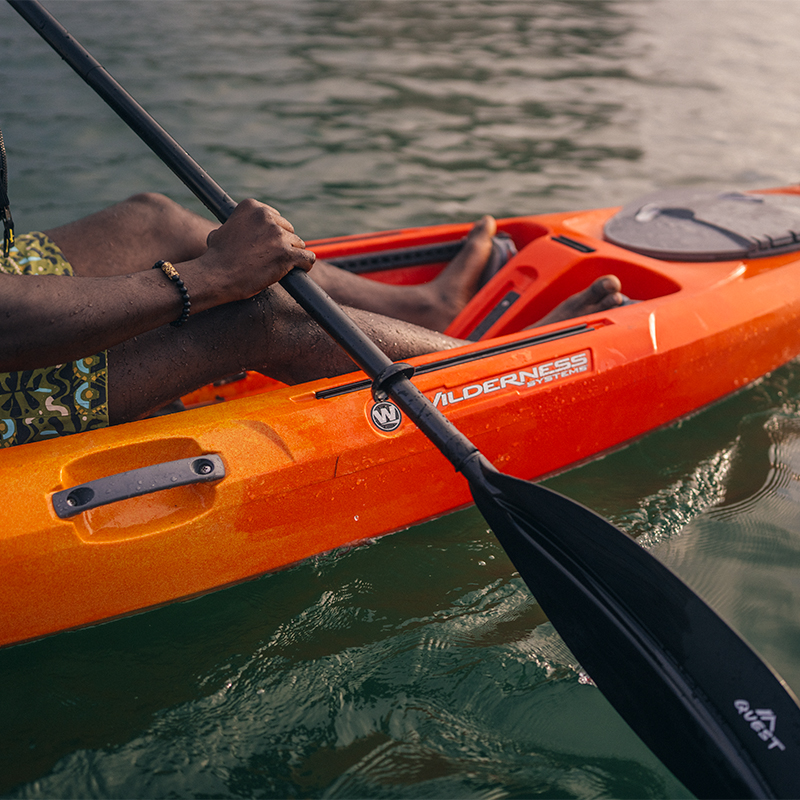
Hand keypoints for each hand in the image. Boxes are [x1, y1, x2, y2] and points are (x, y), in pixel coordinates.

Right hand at [199, 199, 315, 301]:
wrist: (217, 276)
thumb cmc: (217, 257)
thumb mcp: (223, 229)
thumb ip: (239, 224)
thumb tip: (240, 229)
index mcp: (252, 207)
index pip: (276, 217)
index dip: (273, 233)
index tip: (266, 243)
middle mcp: (266, 217)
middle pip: (288, 230)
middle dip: (282, 243)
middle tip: (270, 257)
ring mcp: (278, 235)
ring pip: (298, 244)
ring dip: (291, 255)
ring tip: (278, 266)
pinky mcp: (287, 254)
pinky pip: (308, 257)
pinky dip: (305, 264)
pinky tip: (300, 269)